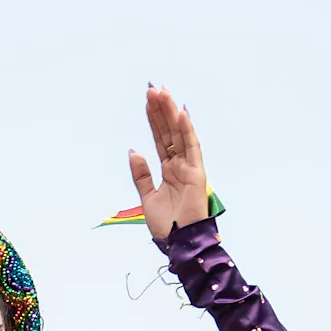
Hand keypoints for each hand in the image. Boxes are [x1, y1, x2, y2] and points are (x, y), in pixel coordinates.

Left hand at [127, 86, 211, 240]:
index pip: (160, 138)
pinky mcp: (197, 173)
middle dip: (161, 110)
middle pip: (168, 131)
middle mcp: (180, 164)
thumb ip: (141, 174)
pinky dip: (187, 130)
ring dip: (170, 113)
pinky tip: (180, 113)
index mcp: (168, 169)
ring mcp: (189, 167)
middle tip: (152, 88)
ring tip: (162, 93)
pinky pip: (192, 147)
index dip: (154, 119)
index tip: (148, 101)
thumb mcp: (146, 197)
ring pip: (179, 134)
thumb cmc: (165, 224)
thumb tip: (133, 151)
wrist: (178, 242)